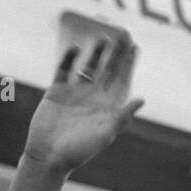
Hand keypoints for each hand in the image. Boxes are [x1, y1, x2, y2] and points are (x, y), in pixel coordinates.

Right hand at [23, 30, 142, 175]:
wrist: (48, 157)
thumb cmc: (79, 152)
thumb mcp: (105, 135)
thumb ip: (122, 116)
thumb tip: (142, 99)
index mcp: (106, 107)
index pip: (121, 81)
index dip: (129, 64)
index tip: (135, 46)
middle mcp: (92, 98)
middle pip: (107, 70)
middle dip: (116, 53)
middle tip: (123, 33)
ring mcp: (74, 93)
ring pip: (87, 67)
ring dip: (95, 53)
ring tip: (102, 38)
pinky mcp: (56, 92)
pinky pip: (64, 70)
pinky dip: (68, 58)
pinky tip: (74, 47)